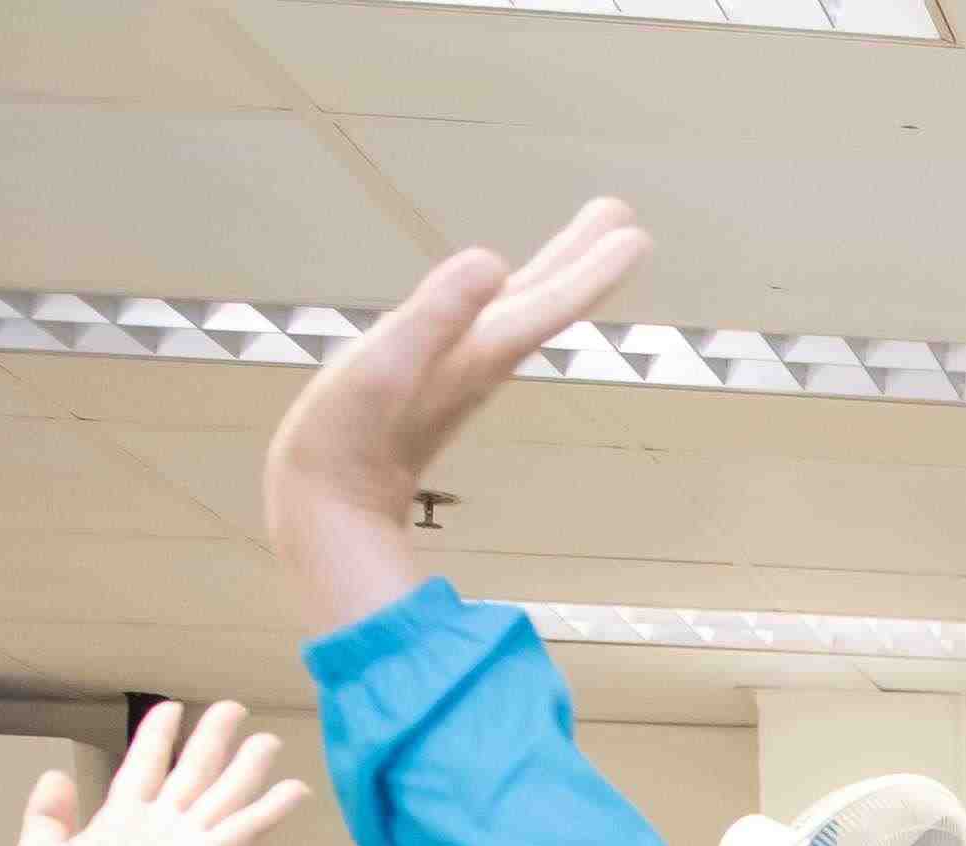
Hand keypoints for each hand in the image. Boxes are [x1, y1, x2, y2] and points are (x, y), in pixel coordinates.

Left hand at [16, 704, 314, 845]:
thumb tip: (57, 775)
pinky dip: (272, 808)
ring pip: (224, 792)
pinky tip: (297, 789)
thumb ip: (46, 813)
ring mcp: (185, 842)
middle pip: (193, 771)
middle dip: (213, 739)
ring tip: (270, 739)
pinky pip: (245, 827)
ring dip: (248, 766)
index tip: (172, 708)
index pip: (144, 766)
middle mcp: (158, 826)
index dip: (158, 736)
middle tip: (234, 708)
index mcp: (119, 820)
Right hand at [264, 200, 652, 631]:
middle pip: (544, 303)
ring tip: (589, 242)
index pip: (546, 302)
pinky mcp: (435, 380)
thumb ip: (438, 315)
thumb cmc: (347, 438)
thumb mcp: (385, 367)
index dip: (590, 268)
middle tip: (626, 218)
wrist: (330, 508)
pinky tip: (509, 293)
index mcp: (478, 353)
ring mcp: (460, 372)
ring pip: (521, 313)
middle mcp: (480, 362)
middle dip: (585, 261)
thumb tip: (493, 262)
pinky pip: (488, 328)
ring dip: (558, 277)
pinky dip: (512, 302)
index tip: (635, 233)